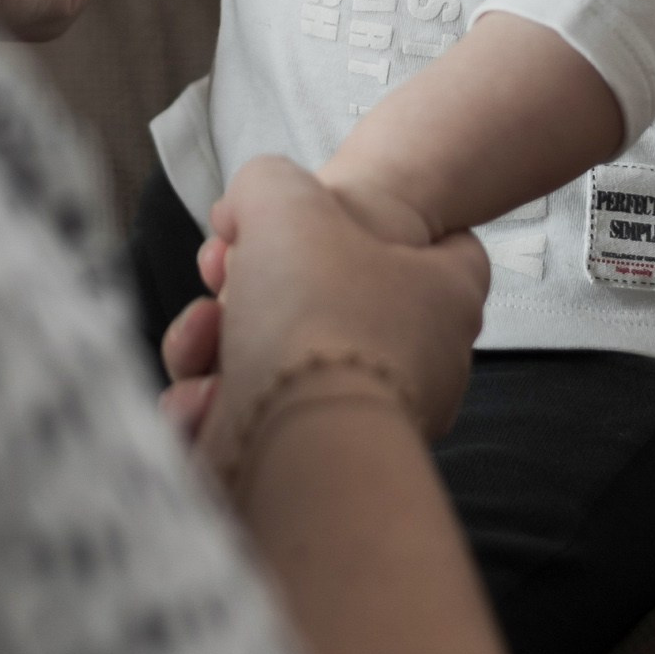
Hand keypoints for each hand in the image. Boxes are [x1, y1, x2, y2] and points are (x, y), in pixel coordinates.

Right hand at [160, 155, 488, 469]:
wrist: (296, 443)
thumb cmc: (314, 313)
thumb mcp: (283, 198)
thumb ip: (265, 183)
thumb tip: (242, 213)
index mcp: (445, 298)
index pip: (452, 246)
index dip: (392, 222)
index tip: (337, 219)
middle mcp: (421, 365)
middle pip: (336, 304)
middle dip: (264, 289)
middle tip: (228, 278)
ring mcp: (368, 423)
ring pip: (285, 364)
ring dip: (225, 346)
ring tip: (206, 335)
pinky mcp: (311, 470)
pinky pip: (257, 422)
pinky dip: (217, 408)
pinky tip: (202, 397)